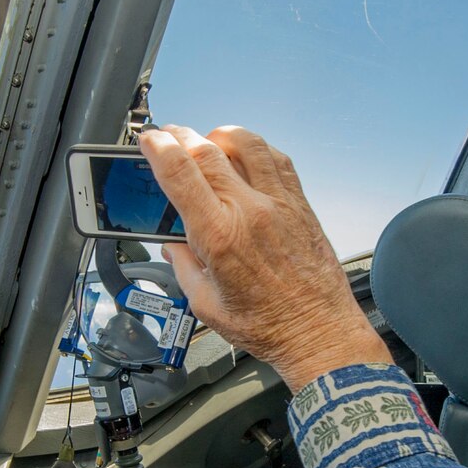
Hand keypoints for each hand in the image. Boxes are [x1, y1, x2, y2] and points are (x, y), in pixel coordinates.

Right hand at [138, 125, 388, 388]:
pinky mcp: (300, 205)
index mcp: (219, 236)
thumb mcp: (206, 304)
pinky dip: (257, 149)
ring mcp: (279, 203)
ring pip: (247, 144)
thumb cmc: (269, 326)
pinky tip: (247, 156)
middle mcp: (249, 211)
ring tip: (208, 141)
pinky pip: (278, 159)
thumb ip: (184, 267)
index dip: (158, 148)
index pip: (180, 174)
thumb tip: (173, 246)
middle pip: (208, 151)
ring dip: (221, 135)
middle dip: (181, 136)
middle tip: (169, 136)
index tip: (149, 140)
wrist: (319, 332)